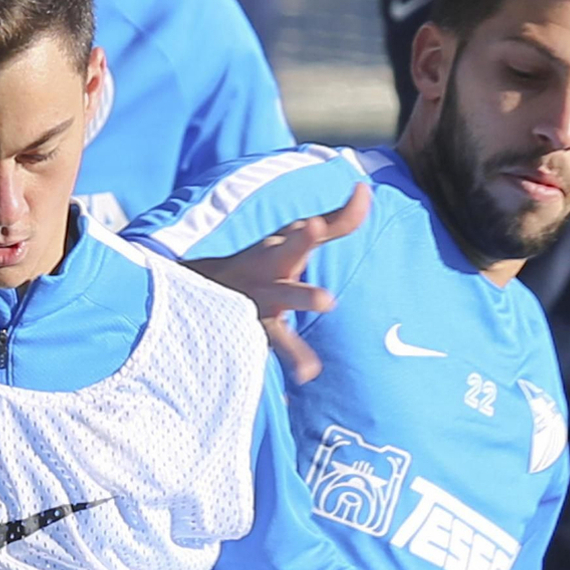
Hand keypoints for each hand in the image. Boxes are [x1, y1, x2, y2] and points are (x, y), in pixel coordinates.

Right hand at [184, 181, 371, 383]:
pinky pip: (272, 361)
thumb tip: (365, 188)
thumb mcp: (296, 236)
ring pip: (276, 334)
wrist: (203, 286)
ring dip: (293, 350)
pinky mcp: (254, 340)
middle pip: (285, 291)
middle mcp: (266, 285)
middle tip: (327, 302)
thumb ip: (338, 220)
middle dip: (302, 294)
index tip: (315, 227)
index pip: (296, 243)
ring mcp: (258, 316)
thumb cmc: (266, 259)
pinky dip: (286, 373)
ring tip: (309, 369)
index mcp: (279, 256)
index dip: (306, 237)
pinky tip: (304, 381)